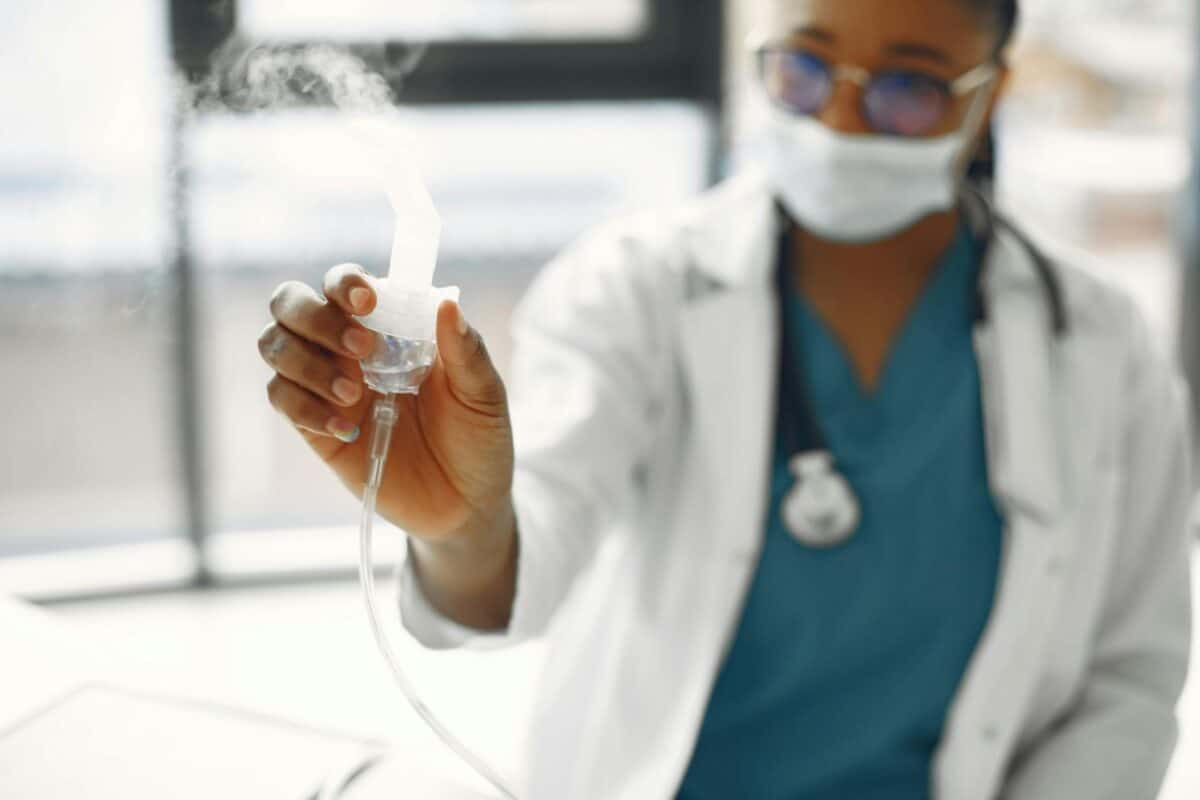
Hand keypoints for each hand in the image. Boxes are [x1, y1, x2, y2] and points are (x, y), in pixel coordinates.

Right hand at [259, 264, 514, 546]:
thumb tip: (446, 304)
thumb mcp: (484, 394)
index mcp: (390, 326)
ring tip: (353, 395)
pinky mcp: (314, 426)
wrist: (465, 505)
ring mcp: (327, 385)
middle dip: (314, 317)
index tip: (367, 301)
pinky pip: (281, 398)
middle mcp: (348, 347)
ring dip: (306, 363)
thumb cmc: (477, 438)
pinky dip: (304, 406)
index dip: (344, 282)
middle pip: (291, 303)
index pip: (344, 284)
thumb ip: (466, 350)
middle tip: (361, 348)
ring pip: (275, 346)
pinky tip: (343, 428)